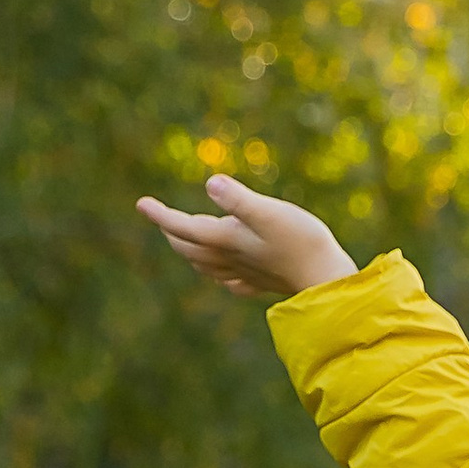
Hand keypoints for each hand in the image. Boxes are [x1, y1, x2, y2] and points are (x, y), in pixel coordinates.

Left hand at [137, 172, 357, 300]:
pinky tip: (224, 274)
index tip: (140, 203)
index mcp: (227, 240)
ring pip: (206, 266)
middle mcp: (231, 258)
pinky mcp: (263, 282)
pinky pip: (232, 281)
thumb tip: (211, 184)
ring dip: (190, 252)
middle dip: (172, 232)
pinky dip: (220, 274)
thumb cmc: (302, 242)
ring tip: (186, 240)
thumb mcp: (270, 213)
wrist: (328, 279)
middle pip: (189, 248)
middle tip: (160, 216)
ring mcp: (246, 273)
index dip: (160, 215)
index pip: (184, 227)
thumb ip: (239, 200)